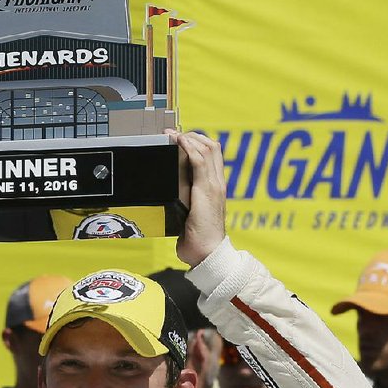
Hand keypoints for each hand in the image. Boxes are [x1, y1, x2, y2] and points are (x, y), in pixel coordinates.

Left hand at [170, 130, 226, 267]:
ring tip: (173, 135)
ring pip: (207, 149)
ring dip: (188, 138)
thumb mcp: (190, 214)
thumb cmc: (197, 238)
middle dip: (192, 135)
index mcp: (215, 188)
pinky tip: (179, 142)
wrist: (207, 253)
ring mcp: (214, 185)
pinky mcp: (207, 190)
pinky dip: (189, 148)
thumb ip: (185, 202)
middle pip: (212, 146)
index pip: (213, 155)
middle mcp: (218, 183)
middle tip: (173, 134)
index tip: (179, 139)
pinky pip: (200, 161)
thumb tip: (170, 197)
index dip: (198, 142)